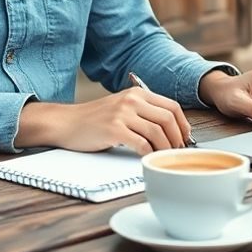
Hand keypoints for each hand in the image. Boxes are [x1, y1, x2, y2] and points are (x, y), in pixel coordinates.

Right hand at [15, 88, 191, 153]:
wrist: (66, 123)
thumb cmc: (95, 119)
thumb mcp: (122, 107)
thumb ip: (143, 113)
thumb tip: (171, 130)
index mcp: (137, 93)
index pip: (172, 106)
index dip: (183, 125)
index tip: (185, 138)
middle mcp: (132, 100)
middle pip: (168, 119)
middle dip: (177, 138)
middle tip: (177, 152)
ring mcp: (122, 114)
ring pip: (157, 132)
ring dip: (165, 148)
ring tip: (163, 157)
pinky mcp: (114, 129)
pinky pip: (141, 144)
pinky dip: (148, 154)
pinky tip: (147, 158)